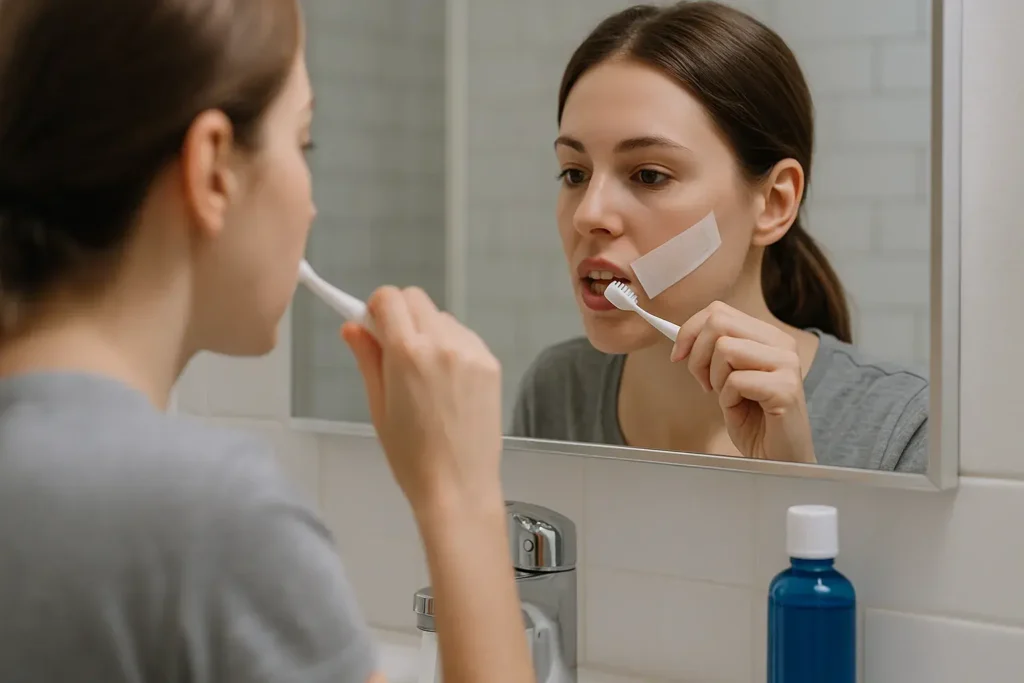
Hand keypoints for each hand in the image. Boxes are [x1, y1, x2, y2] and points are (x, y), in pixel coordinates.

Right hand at [341, 286, 504, 515]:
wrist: (459, 486)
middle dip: (401, 315)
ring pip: (442, 317)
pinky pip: (464, 337)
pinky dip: (452, 346)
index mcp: (408, 352)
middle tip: (395, 351)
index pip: (389, 298)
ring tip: (426, 374)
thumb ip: (367, 358)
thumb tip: (352, 326)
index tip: (374, 330)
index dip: (376, 309)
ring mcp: (472, 351)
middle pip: (416, 299)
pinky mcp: (491, 363)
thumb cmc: (410, 455)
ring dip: (428, 330)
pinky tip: (448, 382)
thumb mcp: (378, 406)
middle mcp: (443, 342)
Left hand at [670, 301, 815, 463]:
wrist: (778, 457)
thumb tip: (681, 336)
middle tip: (704, 382)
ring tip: (727, 397)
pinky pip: (736, 380)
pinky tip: (740, 409)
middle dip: (697, 354)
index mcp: (768, 336)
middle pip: (719, 322)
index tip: (678, 356)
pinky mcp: (786, 389)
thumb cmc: (754, 420)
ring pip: (726, 349)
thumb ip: (714, 351)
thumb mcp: (727, 377)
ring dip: (715, 378)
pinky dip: (727, 397)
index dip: (690, 330)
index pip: (719, 311)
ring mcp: (787, 365)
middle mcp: (782, 344)